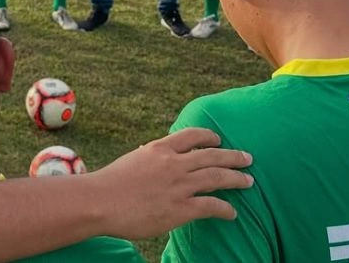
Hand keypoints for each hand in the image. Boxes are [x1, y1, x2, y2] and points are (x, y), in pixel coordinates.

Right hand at [94, 127, 252, 239]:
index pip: (191, 135)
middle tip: (248, 158)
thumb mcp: (130, 161)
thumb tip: (148, 154)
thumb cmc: (108, 184)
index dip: (208, 136)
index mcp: (159, 149)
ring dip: (236, 178)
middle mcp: (173, 163)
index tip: (218, 139)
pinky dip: (225, 209)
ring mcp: (178, 186)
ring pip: (217, 177)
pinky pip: (211, 206)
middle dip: (232, 156)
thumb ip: (146, 158)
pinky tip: (232, 213)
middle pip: (211, 155)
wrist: (100, 202)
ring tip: (248, 181)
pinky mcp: (180, 209)